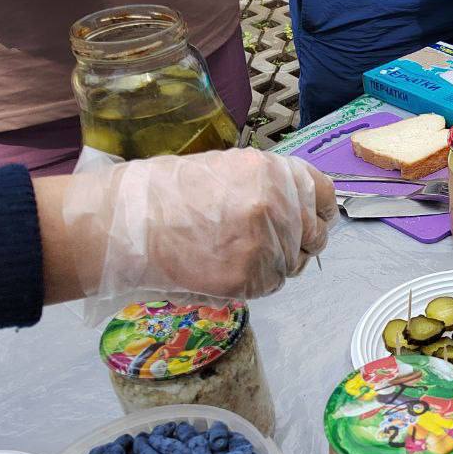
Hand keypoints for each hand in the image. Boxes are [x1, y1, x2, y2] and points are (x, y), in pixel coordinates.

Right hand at [62, 149, 335, 303]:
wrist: (129, 223)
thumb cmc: (170, 193)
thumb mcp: (229, 168)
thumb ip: (270, 185)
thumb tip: (301, 206)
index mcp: (274, 172)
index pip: (323, 194)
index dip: (320, 209)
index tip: (315, 218)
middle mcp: (278, 206)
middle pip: (315, 235)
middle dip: (301, 242)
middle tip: (274, 244)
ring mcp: (267, 243)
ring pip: (295, 263)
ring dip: (278, 263)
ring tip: (240, 254)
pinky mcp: (251, 278)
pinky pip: (273, 284)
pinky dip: (259, 281)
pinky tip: (230, 267)